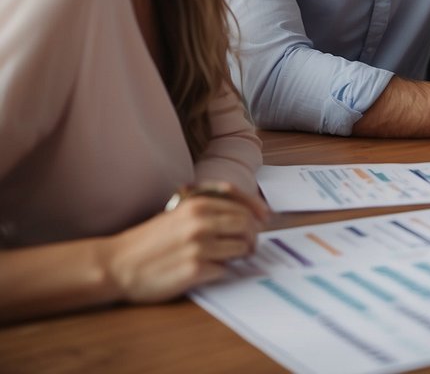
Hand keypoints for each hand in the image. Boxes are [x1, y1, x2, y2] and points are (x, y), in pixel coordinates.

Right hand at [101, 183, 268, 303]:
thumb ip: (210, 209)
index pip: (242, 204)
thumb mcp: (178, 213)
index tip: (265, 219)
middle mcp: (200, 223)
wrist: (118, 265)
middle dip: (251, 236)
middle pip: (247, 226)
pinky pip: (225, 270)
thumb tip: (249, 215)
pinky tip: (205, 269)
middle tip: (247, 245)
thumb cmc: (150, 240)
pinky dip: (221, 271)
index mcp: (196, 205)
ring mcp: (198, 247)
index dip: (257, 212)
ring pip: (241, 248)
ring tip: (225, 257)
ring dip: (239, 255)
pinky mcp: (195, 270)